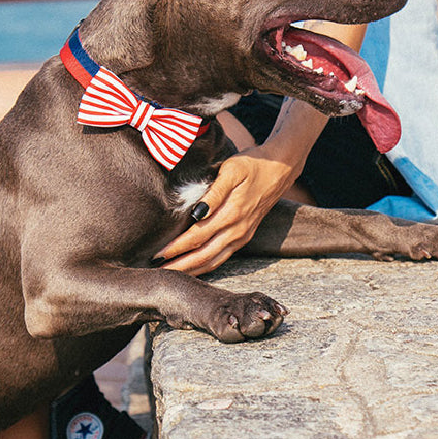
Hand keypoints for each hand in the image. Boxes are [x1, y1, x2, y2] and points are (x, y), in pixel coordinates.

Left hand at [157, 145, 298, 275]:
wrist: (280, 168)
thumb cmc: (251, 164)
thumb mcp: (231, 170)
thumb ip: (214, 193)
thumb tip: (197, 213)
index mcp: (231, 213)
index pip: (197, 237)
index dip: (176, 247)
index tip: (158, 254)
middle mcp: (237, 230)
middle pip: (203, 255)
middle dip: (180, 265)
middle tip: (157, 271)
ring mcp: (242, 235)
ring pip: (214, 261)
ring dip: (192, 270)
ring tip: (171, 274)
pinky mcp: (245, 236)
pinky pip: (223, 257)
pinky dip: (206, 266)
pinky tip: (194, 268)